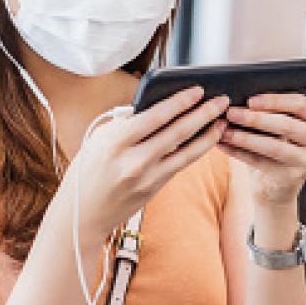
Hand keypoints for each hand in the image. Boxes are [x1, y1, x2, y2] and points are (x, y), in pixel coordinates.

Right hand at [68, 87, 228, 240]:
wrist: (82, 215)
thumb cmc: (88, 170)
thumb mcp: (98, 140)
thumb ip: (125, 123)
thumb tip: (156, 106)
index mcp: (115, 142)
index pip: (155, 116)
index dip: (180, 101)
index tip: (198, 90)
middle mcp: (133, 161)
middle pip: (177, 132)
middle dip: (204, 114)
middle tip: (222, 100)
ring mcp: (146, 178)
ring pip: (187, 152)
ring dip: (209, 134)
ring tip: (223, 120)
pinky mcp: (155, 189)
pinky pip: (180, 165)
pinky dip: (197, 150)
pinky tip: (208, 139)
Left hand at [219, 93, 305, 206]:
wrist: (276, 186)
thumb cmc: (274, 146)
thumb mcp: (278, 127)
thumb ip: (269, 113)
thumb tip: (239, 99)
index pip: (301, 104)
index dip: (275, 100)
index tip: (250, 100)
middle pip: (288, 125)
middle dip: (256, 118)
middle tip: (232, 113)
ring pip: (275, 147)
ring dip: (246, 138)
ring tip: (225, 132)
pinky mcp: (292, 178)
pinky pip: (261, 163)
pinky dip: (239, 153)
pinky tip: (223, 146)